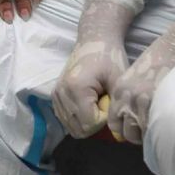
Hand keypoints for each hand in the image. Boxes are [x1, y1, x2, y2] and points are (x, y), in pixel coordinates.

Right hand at [52, 22, 129, 137]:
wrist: (95, 39)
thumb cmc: (110, 57)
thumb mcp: (118, 80)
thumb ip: (116, 107)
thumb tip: (117, 134)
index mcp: (76, 89)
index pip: (90, 124)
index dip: (105, 118)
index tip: (110, 101)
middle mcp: (61, 93)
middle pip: (79, 129)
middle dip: (96, 122)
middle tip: (105, 102)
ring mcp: (56, 95)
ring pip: (72, 127)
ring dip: (87, 121)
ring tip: (97, 101)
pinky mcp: (55, 96)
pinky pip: (66, 119)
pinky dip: (79, 118)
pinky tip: (89, 103)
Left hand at [107, 16, 174, 144]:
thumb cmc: (159, 60)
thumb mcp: (136, 78)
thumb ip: (131, 98)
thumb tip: (134, 121)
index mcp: (120, 91)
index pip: (115, 124)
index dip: (126, 130)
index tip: (136, 130)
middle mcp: (128, 98)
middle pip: (127, 133)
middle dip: (138, 136)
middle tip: (150, 132)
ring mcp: (144, 101)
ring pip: (143, 134)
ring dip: (151, 135)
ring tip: (161, 129)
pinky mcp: (160, 101)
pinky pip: (158, 128)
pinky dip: (162, 130)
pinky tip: (169, 124)